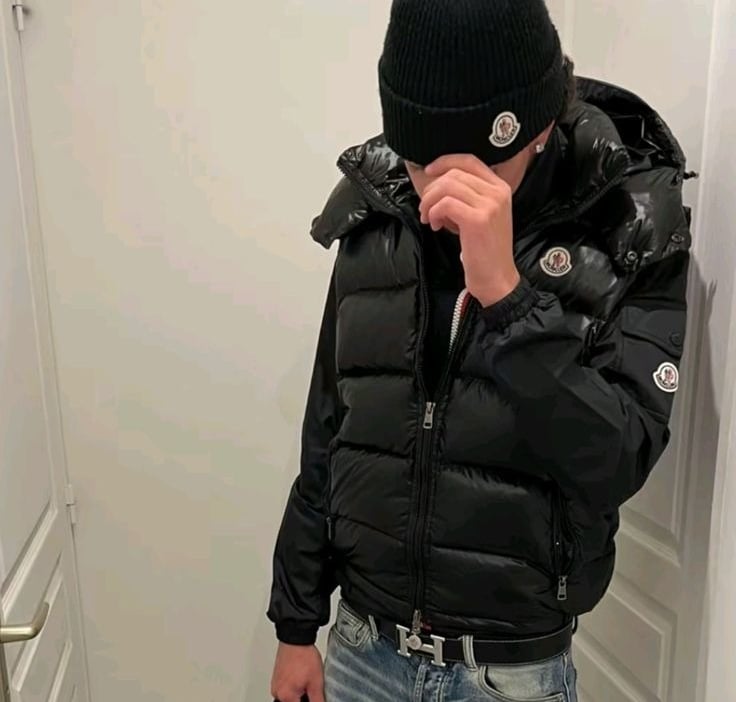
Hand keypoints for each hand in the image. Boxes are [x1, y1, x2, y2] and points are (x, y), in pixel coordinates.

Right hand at [271, 643, 324, 701]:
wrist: (296, 637)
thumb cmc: (304, 656)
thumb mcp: (316, 682)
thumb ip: (317, 700)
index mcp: (286, 696)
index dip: (309, 701)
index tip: (313, 696)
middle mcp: (277, 692)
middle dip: (303, 697)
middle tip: (310, 688)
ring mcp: (275, 684)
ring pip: (289, 697)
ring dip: (298, 694)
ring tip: (306, 682)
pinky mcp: (276, 678)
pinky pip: (285, 689)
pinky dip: (293, 687)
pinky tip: (301, 677)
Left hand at [419, 154, 520, 306]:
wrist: (496, 278)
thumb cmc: (485, 250)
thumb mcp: (481, 215)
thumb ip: (467, 196)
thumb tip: (439, 185)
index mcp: (500, 187)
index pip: (469, 160)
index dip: (445, 162)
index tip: (429, 172)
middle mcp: (498, 192)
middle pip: (454, 174)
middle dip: (432, 190)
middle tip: (425, 209)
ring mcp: (489, 205)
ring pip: (447, 187)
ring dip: (430, 202)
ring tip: (429, 218)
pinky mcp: (477, 219)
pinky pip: (445, 204)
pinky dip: (434, 213)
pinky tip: (435, 226)